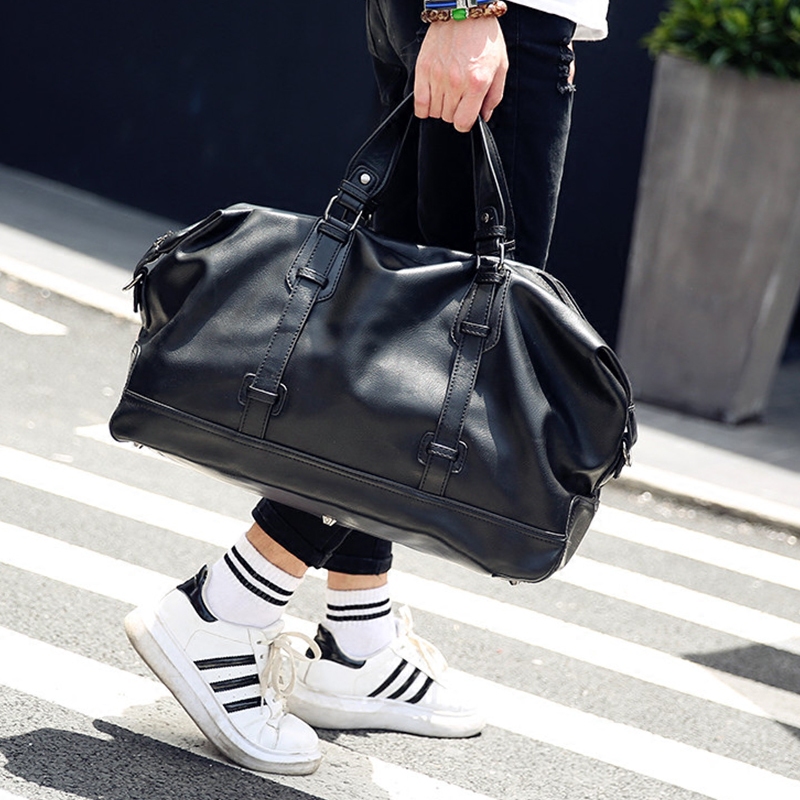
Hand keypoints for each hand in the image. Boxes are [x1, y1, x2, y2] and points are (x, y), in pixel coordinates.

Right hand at [414, 18, 508, 132]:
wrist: (464, 11)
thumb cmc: (484, 37)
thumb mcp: (500, 66)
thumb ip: (494, 96)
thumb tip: (484, 117)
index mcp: (477, 83)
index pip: (463, 122)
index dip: (465, 123)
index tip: (466, 116)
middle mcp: (456, 82)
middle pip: (448, 118)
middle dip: (454, 112)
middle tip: (458, 99)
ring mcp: (437, 76)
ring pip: (434, 112)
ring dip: (440, 108)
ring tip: (446, 95)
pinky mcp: (423, 69)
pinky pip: (419, 103)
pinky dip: (424, 107)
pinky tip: (431, 99)